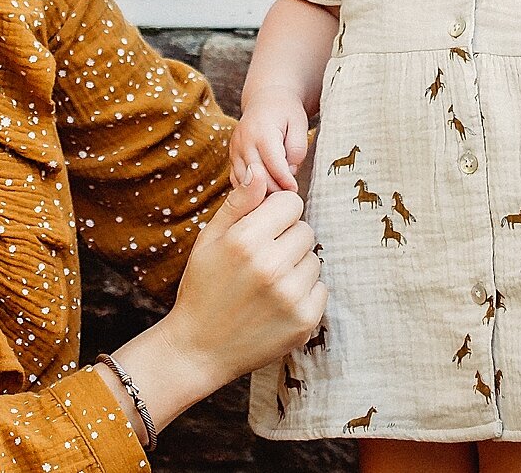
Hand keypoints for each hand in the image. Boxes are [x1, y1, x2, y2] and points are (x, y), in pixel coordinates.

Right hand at [156, 162, 325, 388]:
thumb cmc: (203, 289)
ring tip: (269, 284)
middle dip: (288, 240)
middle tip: (263, 261)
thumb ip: (239, 204)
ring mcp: (291, 296)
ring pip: (315, 259)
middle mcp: (272, 266)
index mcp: (247, 240)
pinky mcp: (305, 321)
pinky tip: (278, 303)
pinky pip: (321, 289)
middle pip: (306, 230)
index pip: (291, 203)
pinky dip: (304, 293)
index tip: (264, 230)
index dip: (277, 214)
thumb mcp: (210, 240)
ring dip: (297, 267)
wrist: (199, 349)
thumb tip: (261, 170)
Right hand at [232, 96, 309, 192]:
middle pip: (258, 176)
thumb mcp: (300, 124)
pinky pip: (237, 180)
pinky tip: (264, 190)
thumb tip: (289, 172)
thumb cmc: (286, 112)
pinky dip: (249, 189)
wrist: (266, 100)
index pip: (273, 164)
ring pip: (244, 182)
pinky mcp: (231, 156)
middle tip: (289, 195)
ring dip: (262, 192)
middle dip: (275, 189)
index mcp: (262, 131)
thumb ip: (297, 148)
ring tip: (278, 193)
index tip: (295, 189)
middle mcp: (244, 141)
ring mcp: (234, 149)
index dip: (285, 181)